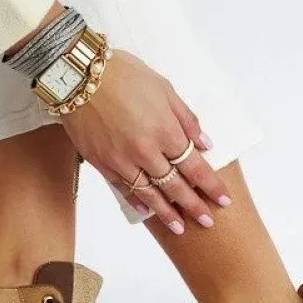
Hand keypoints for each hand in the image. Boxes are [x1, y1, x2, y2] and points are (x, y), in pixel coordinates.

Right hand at [58, 51, 230, 232]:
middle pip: (175, 186)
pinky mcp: (101, 162)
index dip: (211, 185)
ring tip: (180, 228)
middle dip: (194, 206)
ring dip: (167, 213)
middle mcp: (146, 151)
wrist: (78, 75)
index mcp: (165, 130)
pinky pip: (124, 188)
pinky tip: (147, 210)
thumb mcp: (163, 87)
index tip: (224, 199)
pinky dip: (137, 201)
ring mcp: (122, 160)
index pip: (195, 166)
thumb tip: (204, 143)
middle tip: (208, 222)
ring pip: (150, 194)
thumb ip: (185, 118)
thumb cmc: (123, 74)